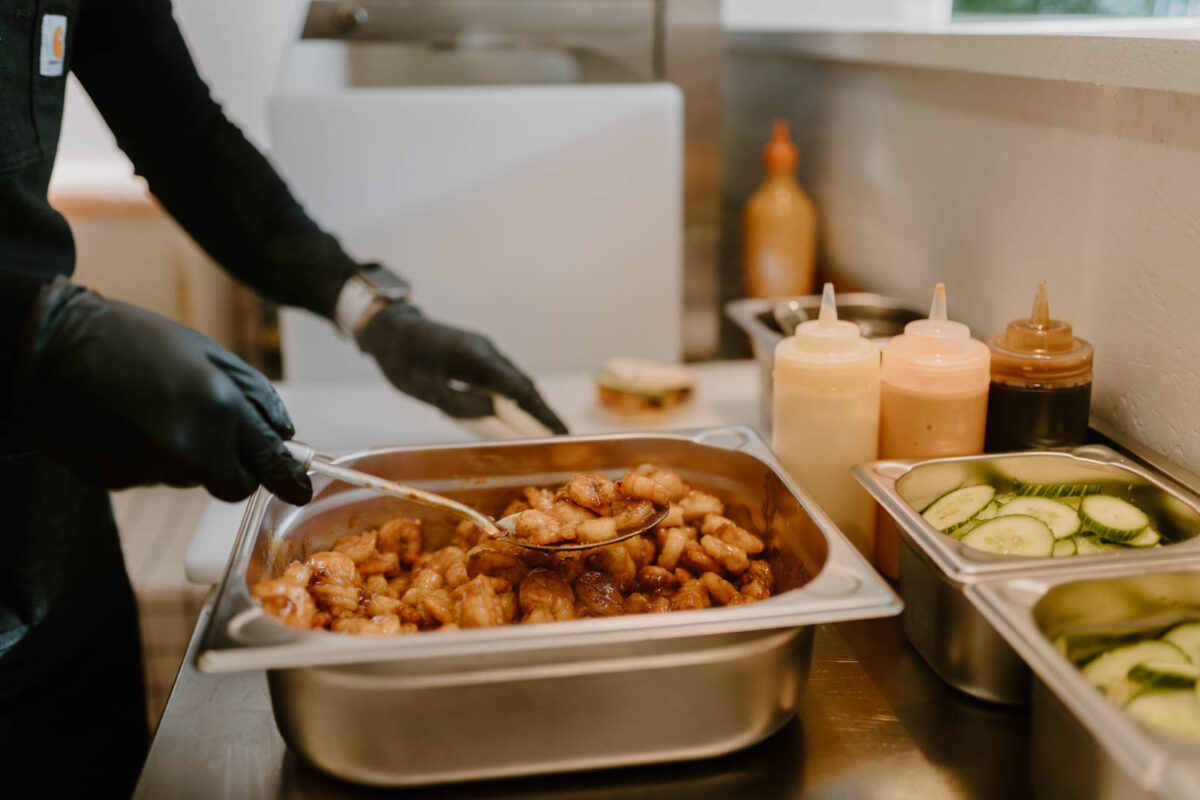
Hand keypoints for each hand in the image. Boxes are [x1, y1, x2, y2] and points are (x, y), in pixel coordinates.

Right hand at [10, 279, 311, 503]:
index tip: (300, 490)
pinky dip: (150, 456)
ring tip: (156, 410)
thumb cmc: (131, 339)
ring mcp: (151, 468)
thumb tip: (284, 433)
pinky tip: (129, 422)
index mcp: (219, 409)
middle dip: (235, 468)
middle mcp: (190, 446)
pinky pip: (153, 475)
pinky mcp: (120, 480)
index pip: (268, 462)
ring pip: (191, 478)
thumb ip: (253, 395)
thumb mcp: (205, 352)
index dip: (288, 479)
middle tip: (214, 434)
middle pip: (234, 484)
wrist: (49, 347)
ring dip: (188, 455)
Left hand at [355, 301, 567, 433]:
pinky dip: (514, 399)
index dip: (541, 413)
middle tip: (561, 437)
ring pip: (515, 382)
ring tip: (545, 430)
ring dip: (530, 406)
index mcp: (477, 357)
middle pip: (524, 385)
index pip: (519, 389)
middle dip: (543, 412)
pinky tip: (519, 416)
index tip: (558, 432)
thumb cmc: (402, 358)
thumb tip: (492, 412)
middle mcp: (487, 352)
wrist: (391, 330)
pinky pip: (501, 381)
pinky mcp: (477, 358)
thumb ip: (461, 404)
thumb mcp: (426, 389)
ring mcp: (483, 353)